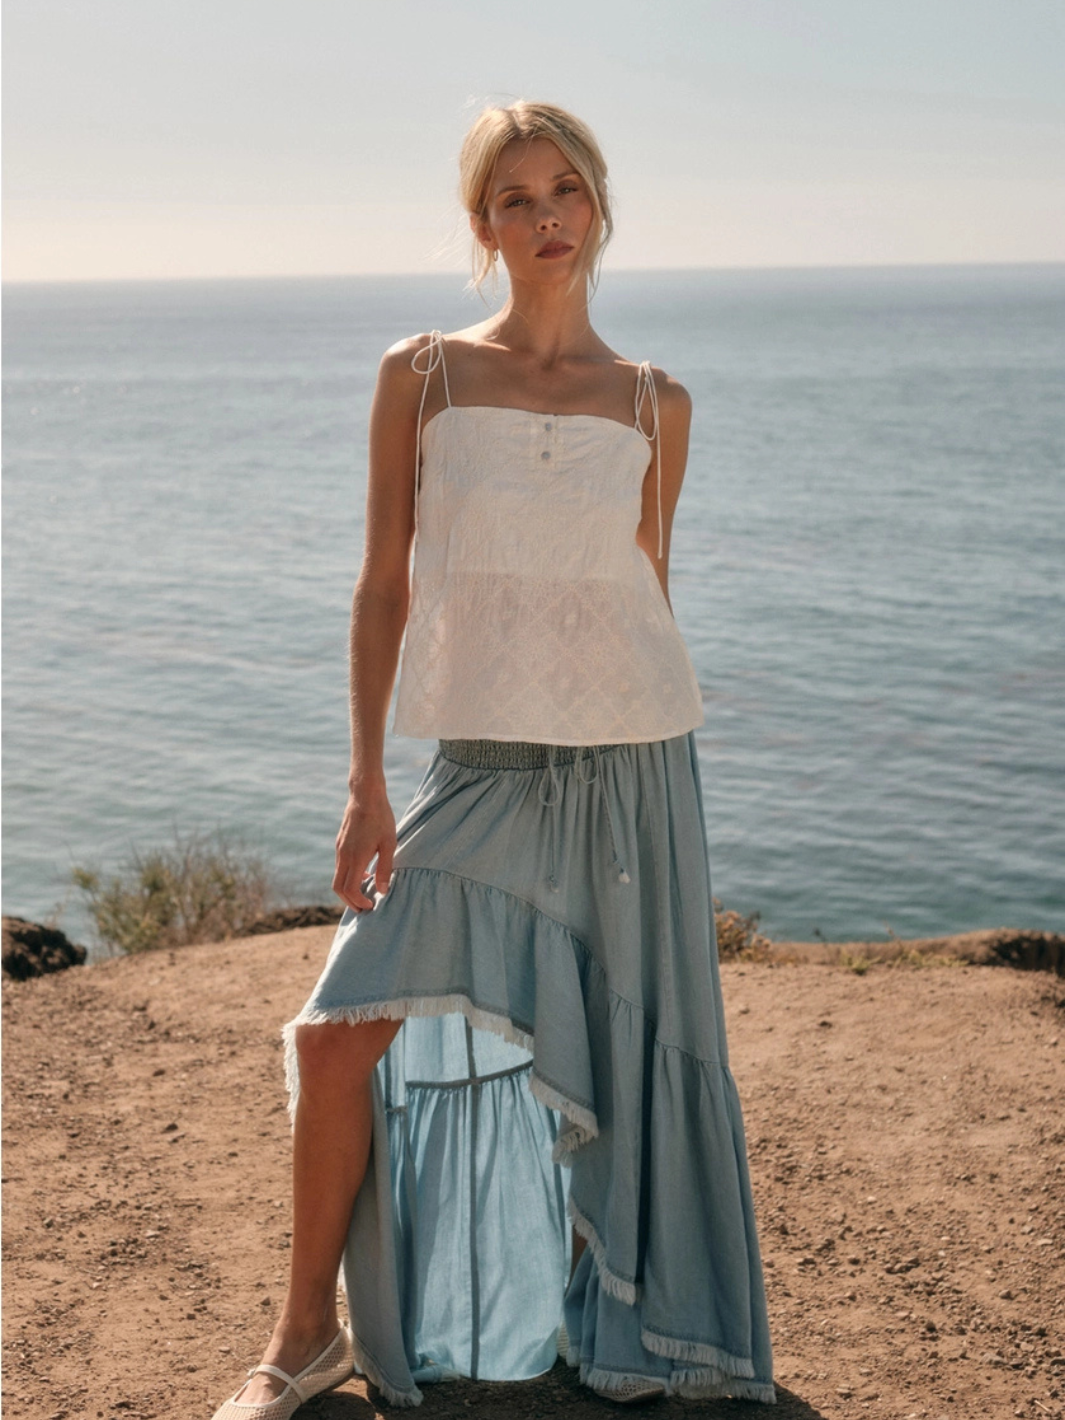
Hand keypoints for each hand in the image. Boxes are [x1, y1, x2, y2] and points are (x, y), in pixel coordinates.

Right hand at [333, 785, 395, 911]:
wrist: (365, 795)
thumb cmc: (381, 818)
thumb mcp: (389, 844)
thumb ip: (385, 869)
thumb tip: (382, 891)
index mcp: (355, 857)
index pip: (349, 889)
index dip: (358, 902)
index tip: (371, 905)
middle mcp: (343, 855)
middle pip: (338, 888)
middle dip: (349, 902)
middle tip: (363, 908)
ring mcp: (340, 849)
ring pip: (338, 877)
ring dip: (349, 889)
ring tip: (365, 893)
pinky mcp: (340, 843)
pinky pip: (340, 866)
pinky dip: (349, 876)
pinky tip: (365, 873)